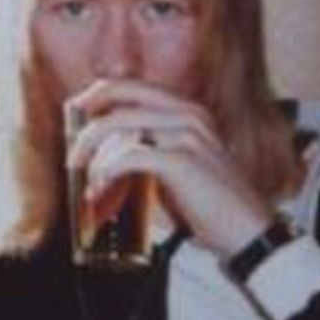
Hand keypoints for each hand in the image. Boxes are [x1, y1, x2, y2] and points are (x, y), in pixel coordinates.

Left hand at [66, 79, 272, 255]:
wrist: (248, 232)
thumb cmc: (214, 208)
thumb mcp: (182, 171)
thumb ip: (151, 159)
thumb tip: (108, 166)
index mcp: (189, 112)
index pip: (133, 87)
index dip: (98, 96)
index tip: (76, 117)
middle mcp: (188, 115)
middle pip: (121, 95)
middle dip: (87, 117)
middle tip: (71, 148)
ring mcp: (186, 135)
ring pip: (120, 124)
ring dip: (92, 149)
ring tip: (83, 175)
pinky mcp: (182, 161)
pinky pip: (130, 156)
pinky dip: (107, 171)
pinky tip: (100, 187)